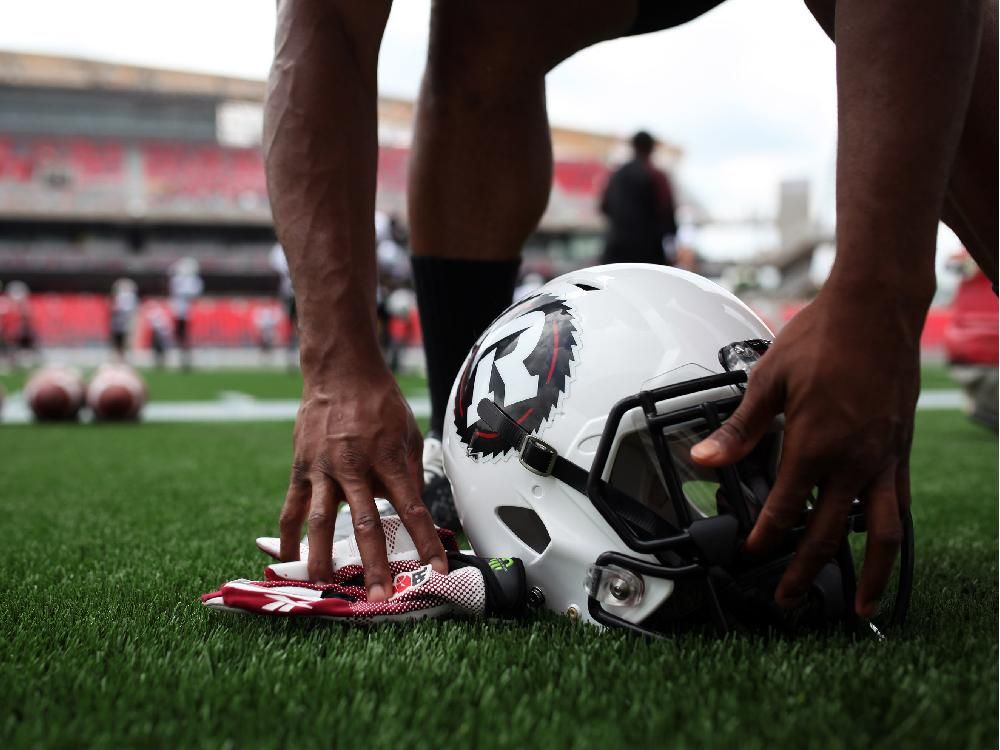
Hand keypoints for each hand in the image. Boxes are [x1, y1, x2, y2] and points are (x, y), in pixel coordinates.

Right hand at [279, 363, 446, 599]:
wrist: (341, 372)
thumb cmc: (381, 403)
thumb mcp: (408, 433)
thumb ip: (411, 474)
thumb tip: (417, 511)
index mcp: (388, 459)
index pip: (412, 509)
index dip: (426, 542)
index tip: (438, 569)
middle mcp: (355, 467)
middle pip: (366, 524)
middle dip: (373, 564)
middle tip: (377, 597)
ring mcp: (323, 469)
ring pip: (320, 521)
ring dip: (323, 557)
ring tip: (325, 586)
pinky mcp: (301, 468)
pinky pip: (291, 508)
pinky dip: (288, 536)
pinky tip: (288, 559)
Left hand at [691, 287, 920, 616]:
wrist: (876, 309)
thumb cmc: (821, 338)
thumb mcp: (767, 381)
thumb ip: (739, 429)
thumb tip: (704, 459)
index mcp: (813, 444)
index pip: (784, 509)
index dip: (764, 538)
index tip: (750, 554)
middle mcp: (852, 461)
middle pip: (827, 534)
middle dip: (805, 572)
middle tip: (788, 600)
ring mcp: (882, 459)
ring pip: (880, 534)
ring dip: (870, 575)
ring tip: (861, 606)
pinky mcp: (900, 451)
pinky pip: (899, 505)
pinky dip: (890, 534)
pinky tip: (882, 549)